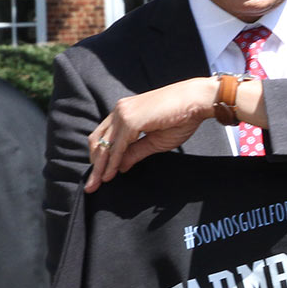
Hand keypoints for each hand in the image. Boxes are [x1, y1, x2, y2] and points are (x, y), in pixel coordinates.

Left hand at [84, 76, 217, 190]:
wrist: (195, 101)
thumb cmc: (180, 118)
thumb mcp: (154, 141)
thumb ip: (135, 152)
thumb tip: (120, 167)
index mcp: (124, 112)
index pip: (104, 137)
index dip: (99, 158)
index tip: (97, 177)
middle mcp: (120, 110)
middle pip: (98, 141)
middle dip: (95, 165)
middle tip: (91, 187)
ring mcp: (123, 114)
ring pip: (105, 145)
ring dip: (100, 167)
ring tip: (96, 185)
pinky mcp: (130, 120)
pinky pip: (117, 147)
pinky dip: (112, 162)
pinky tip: (109, 175)